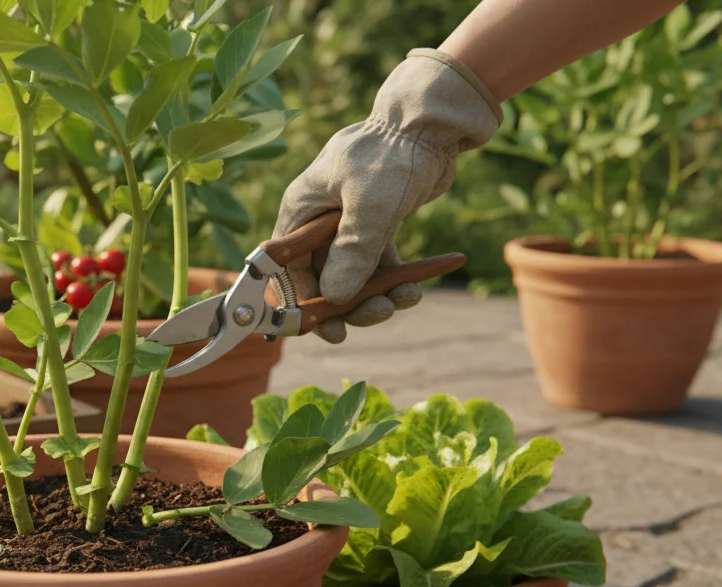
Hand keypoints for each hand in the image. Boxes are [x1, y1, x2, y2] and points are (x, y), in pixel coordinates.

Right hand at [273, 49, 501, 342]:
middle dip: (349, 303)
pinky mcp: (377, 224)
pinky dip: (395, 278)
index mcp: (301, 211)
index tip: (329, 330)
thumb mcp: (371, 204)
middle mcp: (319, 220)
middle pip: (323, 278)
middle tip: (376, 315)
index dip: (306, 304)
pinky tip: (416, 287)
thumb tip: (336, 299)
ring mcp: (349, 224)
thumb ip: (352, 252)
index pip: (290, 270)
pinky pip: (379, 263)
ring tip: (405, 300)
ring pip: (353, 275)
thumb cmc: (392, 152)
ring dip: (376, 295)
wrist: (432, 122)